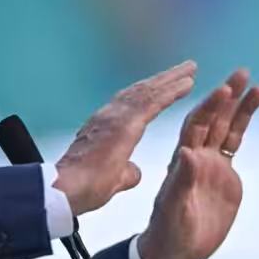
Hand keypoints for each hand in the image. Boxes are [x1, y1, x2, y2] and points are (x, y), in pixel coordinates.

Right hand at [54, 60, 197, 214]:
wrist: (68, 189)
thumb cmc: (84, 188)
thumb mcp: (112, 179)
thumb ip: (126, 172)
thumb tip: (135, 171)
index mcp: (106, 128)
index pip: (133, 105)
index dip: (151, 93)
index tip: (167, 86)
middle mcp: (109, 115)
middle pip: (142, 91)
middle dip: (164, 79)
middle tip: (185, 69)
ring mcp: (117, 116)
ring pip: (149, 90)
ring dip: (171, 79)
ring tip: (190, 69)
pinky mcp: (126, 122)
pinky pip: (154, 100)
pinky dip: (172, 90)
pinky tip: (188, 83)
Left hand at [138, 68, 258, 258]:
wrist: (176, 250)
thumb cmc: (169, 231)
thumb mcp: (175, 208)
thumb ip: (182, 182)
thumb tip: (187, 152)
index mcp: (181, 161)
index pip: (196, 126)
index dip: (209, 107)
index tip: (223, 90)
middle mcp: (195, 155)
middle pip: (213, 118)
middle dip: (227, 95)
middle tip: (242, 72)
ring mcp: (210, 163)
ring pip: (226, 127)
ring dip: (239, 105)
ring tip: (257, 86)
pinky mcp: (223, 174)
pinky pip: (233, 142)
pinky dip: (243, 124)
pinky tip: (254, 104)